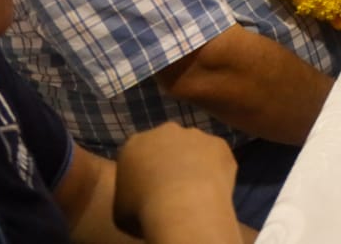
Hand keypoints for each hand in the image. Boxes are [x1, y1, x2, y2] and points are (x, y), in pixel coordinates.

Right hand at [114, 124, 240, 238]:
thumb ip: (130, 193)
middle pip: (167, 144)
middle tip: (174, 187)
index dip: (145, 172)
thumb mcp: (121, 207)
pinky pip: (216, 157)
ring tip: (195, 190)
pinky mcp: (219, 143)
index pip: (139, 154)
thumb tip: (140, 196)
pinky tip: (212, 189)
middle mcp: (165, 131)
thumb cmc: (143, 210)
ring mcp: (195, 134)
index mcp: (135, 144)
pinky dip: (216, 170)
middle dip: (170, 161)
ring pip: (194, 148)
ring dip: (195, 163)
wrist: (181, 205)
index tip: (150, 189)